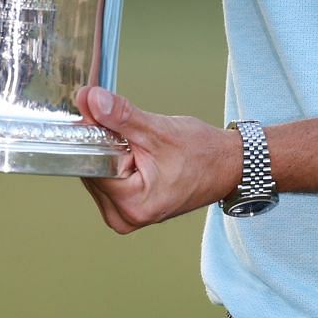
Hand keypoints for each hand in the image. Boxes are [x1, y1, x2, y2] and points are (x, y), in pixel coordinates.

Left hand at [76, 86, 242, 233]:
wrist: (227, 166)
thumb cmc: (203, 154)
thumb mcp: (159, 130)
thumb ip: (121, 116)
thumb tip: (90, 99)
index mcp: (132, 206)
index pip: (91, 165)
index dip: (94, 136)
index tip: (99, 115)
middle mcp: (124, 218)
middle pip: (91, 169)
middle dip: (103, 144)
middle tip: (129, 129)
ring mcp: (124, 216)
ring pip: (97, 172)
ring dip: (110, 151)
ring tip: (139, 143)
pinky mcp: (127, 209)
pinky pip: (107, 178)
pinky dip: (116, 160)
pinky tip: (136, 152)